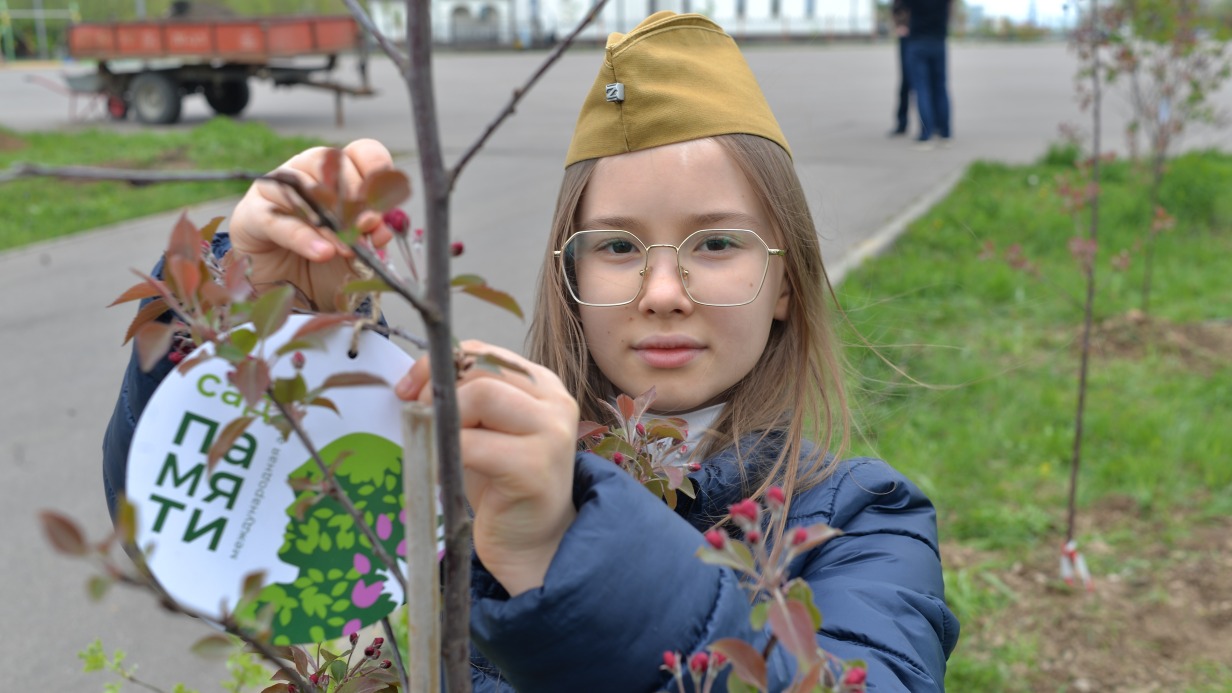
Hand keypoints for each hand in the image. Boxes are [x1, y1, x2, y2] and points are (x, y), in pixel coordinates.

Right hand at [228, 139, 396, 310]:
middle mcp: (307, 171)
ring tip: (347, 248)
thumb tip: (381, 229)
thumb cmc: (324, 264)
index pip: (360, 152)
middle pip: (332, 162)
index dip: (377, 167)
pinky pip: (276, 220)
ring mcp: (276, 188)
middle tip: (368, 225)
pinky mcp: (252, 213)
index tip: (388, 195)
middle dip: (356, 195)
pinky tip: (322, 253)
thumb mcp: (356, 251)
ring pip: (304, 189)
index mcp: (338, 174)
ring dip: (331, 221)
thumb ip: (369, 238)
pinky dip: (302, 238)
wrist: (289, 291)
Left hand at [396, 341, 578, 595]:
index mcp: (542, 386)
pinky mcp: (536, 468)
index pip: (484, 353)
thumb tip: (412, 382)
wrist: (534, 544)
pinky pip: (474, 444)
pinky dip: (447, 454)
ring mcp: (552, 433)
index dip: (440, 365)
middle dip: (439, 393)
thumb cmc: (503, 488)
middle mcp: (554, 402)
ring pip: (482, 396)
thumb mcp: (484, 433)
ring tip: (438, 448)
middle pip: (482, 371)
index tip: (408, 390)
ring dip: (445, 420)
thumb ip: (463, 401)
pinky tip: (445, 473)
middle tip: (418, 423)